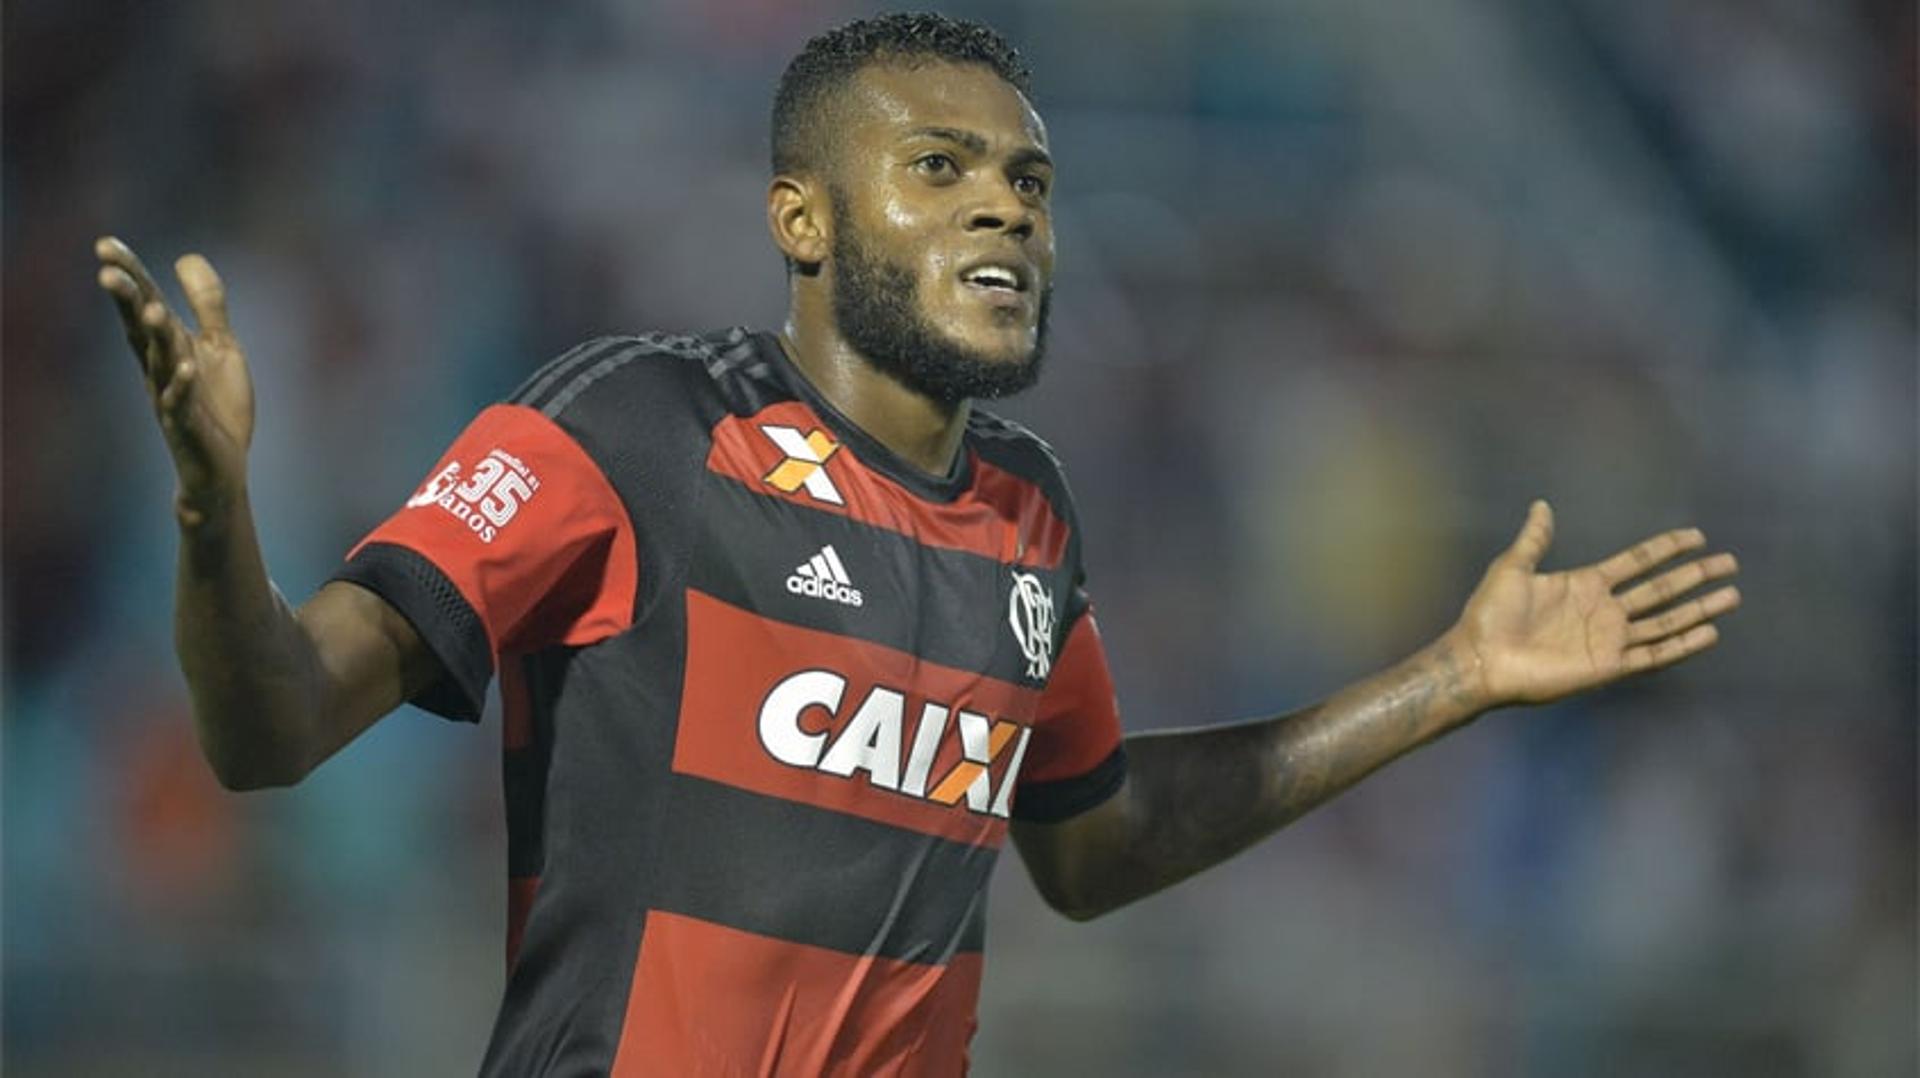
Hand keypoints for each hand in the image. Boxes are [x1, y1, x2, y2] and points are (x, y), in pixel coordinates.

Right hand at [95, 237, 254, 525]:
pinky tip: (187, 366)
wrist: (220, 469)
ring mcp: (172, 398)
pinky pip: (183, 404)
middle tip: (107, 270)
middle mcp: (161, 370)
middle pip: (140, 330)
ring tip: (151, 307)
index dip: (128, 276)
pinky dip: (184, 385)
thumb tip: (187, 258)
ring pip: (160, 363)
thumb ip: (206, 306)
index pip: (142, 305)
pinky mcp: (189, 427)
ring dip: (155, 337)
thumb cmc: (216, 407)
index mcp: (167, 349)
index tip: (105, 244)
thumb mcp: (218, 347)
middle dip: (126, 301)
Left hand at [1450, 500, 1740, 707]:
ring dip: (1699, 609)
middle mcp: (1605, 610)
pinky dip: (1682, 644)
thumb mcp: (1512, 568)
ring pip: (1667, 620)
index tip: (1697, 536)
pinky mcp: (1609, 666)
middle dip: (1696, 576)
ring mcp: (1610, 638)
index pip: (1637, 562)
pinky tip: (1710, 633)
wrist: (1481, 659)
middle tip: (1729, 563)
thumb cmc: (1490, 615)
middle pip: (1661, 589)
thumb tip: (1542, 505)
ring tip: (1732, 595)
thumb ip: (1534, 540)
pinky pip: (1654, 653)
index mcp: (1585, 584)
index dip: (1667, 548)